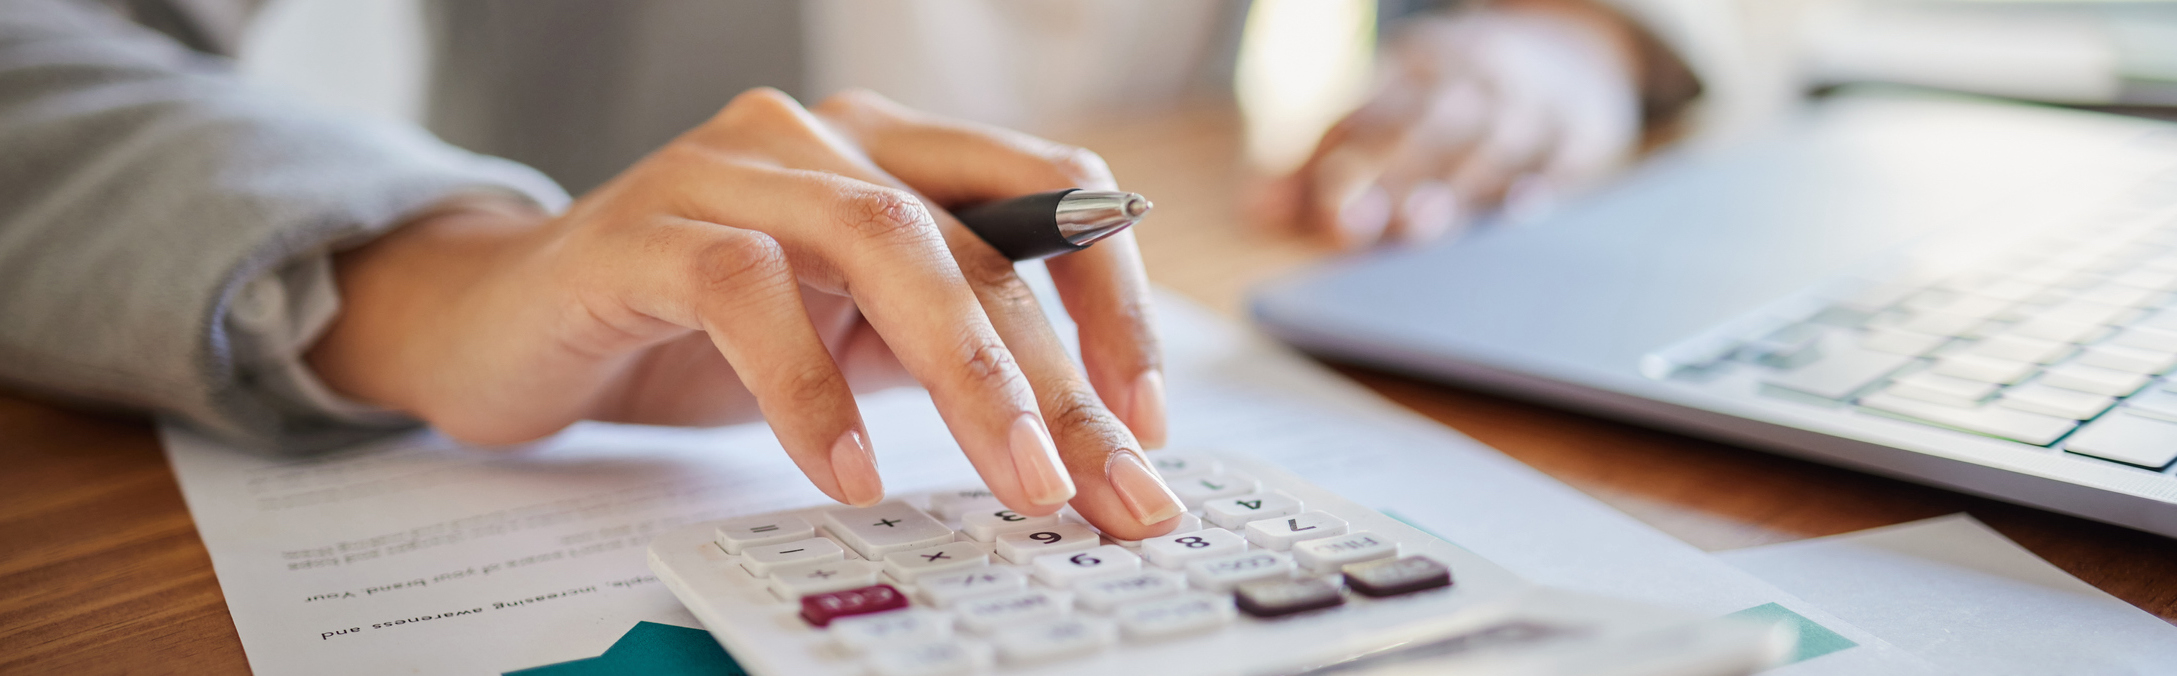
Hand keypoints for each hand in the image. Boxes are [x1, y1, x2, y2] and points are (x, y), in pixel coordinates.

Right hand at [307, 89, 1184, 539]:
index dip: (1115, 299)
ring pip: (887, 243)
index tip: (1147, 418)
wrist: (505, 322)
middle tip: (1110, 487)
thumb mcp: (854, 335)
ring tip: (1019, 480)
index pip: (1050, 195)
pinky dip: (811, 387)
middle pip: (981, 242)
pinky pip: (747, 290)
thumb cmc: (693, 330)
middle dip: (1062, 379)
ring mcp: (730, 169)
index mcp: (893, 152)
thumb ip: (950, 352)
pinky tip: (851, 471)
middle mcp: (823, 138)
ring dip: (971, 373)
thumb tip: (1085, 439)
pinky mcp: (642, 231)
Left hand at [1259, 0, 1647, 247]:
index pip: (1369, 98)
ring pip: (1498, 140)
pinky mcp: (1591, 132)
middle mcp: (1480, 75)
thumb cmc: (1457, 96)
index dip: (1328, 147)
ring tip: (1419, 228)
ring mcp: (1539, 101)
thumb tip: (1256, 210)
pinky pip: (1569, 159)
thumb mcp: (1395, 98)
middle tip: (1353, 225)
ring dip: (1458, 184)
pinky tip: (1520, 217)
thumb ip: (1321, 157)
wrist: (1578, 47)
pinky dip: (1546, 187)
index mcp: (1422, 61)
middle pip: (1432, 122)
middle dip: (1391, 172)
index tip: (1295, 199)